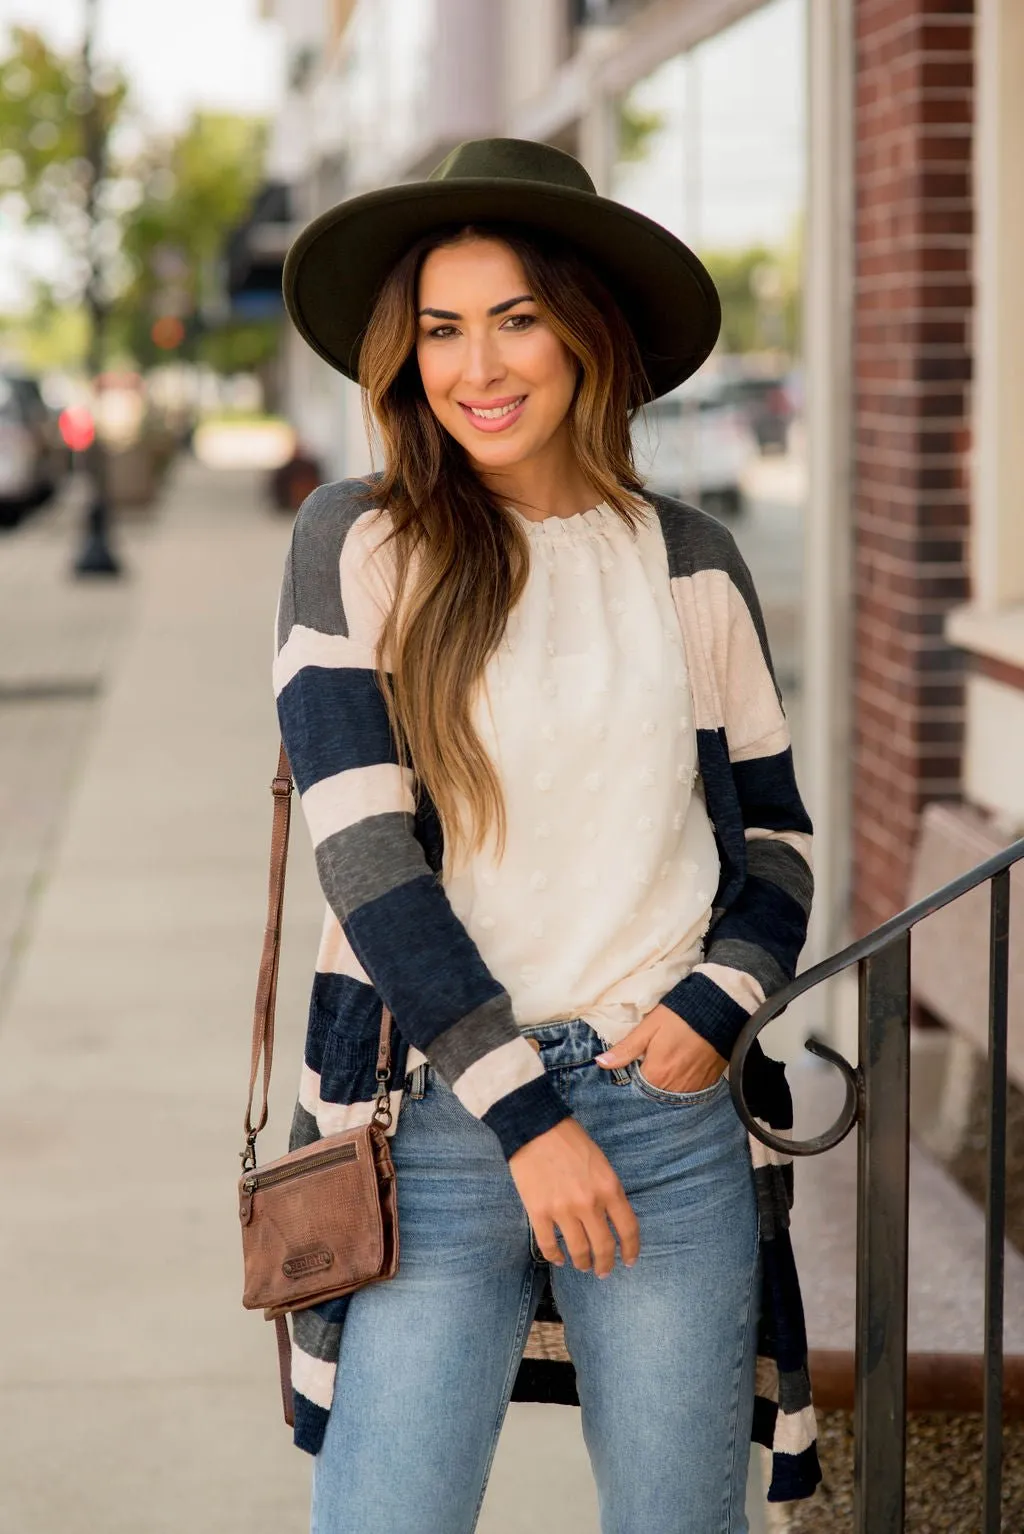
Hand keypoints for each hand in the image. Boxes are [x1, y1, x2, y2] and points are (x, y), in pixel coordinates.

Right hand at [508, 1118, 639, 1277]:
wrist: (534, 1127)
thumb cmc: (569, 1140)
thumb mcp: (601, 1162)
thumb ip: (607, 1190)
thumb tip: (610, 1218)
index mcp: (609, 1187)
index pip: (628, 1228)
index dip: (631, 1249)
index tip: (629, 1261)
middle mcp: (589, 1203)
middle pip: (604, 1246)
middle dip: (605, 1264)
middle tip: (603, 1271)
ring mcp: (563, 1210)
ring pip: (578, 1251)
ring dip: (582, 1263)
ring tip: (582, 1265)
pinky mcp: (539, 1212)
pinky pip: (549, 1245)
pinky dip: (555, 1256)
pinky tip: (558, 1258)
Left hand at [595, 1003, 727, 1092]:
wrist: (720, 1011)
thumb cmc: (680, 1016)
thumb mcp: (648, 1027)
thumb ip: (626, 1048)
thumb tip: (600, 1063)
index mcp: (656, 1075)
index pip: (634, 1088)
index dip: (630, 1077)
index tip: (632, 1066)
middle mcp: (674, 1088)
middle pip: (652, 1094)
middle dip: (647, 1083)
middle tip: (649, 1063)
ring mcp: (692, 1088)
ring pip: (670, 1095)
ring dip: (664, 1086)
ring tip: (665, 1066)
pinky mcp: (707, 1084)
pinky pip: (688, 1093)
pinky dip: (681, 1085)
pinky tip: (680, 1070)